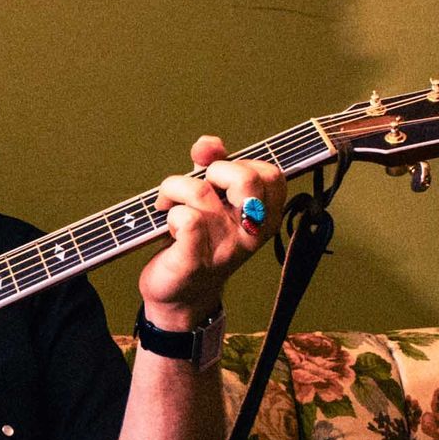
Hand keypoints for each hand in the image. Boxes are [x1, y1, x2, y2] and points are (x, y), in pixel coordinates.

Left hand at [137, 135, 286, 328]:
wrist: (181, 295)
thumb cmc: (198, 241)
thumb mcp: (212, 200)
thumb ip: (213, 165)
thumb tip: (208, 144)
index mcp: (264, 218)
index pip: (271, 174)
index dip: (240, 164)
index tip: (218, 178)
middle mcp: (251, 233)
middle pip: (246, 178)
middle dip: (213, 171)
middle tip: (197, 190)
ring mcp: (226, 247)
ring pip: (200, 192)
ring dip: (173, 190)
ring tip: (167, 206)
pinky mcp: (196, 259)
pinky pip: (186, 219)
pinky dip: (169, 214)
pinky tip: (168, 226)